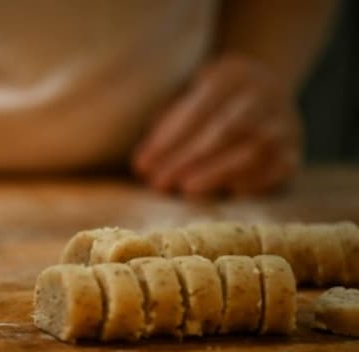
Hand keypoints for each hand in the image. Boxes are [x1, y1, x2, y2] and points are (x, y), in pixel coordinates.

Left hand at [132, 54, 301, 196]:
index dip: (167, 140)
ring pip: (253, 150)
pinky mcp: (294, 152)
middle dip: (187, 159)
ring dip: (215, 173)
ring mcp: (285, 123)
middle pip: (225, 129)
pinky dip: (253, 183)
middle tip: (159, 182)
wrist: (264, 91)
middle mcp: (266, 94)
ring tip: (185, 189)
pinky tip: (226, 193)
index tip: (141, 164)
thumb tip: (142, 165)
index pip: (197, 109)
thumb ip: (165, 124)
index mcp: (233, 74)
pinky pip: (278, 169)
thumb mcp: (186, 95)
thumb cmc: (208, 102)